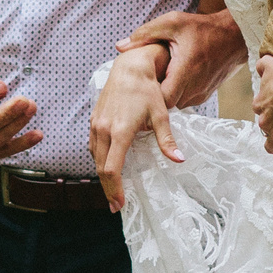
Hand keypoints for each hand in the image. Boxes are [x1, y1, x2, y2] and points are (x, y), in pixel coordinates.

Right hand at [89, 48, 182, 209]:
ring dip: (102, 175)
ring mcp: (96, 124)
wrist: (129, 68)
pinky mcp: (94, 120)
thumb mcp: (160, 115)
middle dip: (107, 189)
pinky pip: (93, 146)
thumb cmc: (147, 90)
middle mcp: (103, 130)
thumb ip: (167, 140)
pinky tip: (107, 165)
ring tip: (112, 189)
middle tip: (115, 205)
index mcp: (119, 131)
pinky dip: (99, 159)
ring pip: (95, 158)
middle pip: (101, 168)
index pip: (111, 169)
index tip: (119, 204)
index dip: (114, 189)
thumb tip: (179, 160)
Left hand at [117, 9, 246, 108]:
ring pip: (176, 103)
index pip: (162, 99)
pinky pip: (186, 100)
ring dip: (167, 93)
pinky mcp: (205, 94)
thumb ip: (145, 34)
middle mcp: (195, 87)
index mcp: (185, 70)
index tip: (141, 83)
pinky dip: (178, 91)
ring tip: (161, 75)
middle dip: (155, 95)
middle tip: (147, 79)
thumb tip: (120, 47)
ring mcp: (201, 93)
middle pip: (167, 104)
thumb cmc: (203, 28)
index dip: (149, 96)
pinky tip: (174, 76)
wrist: (235, 35)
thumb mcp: (172, 23)